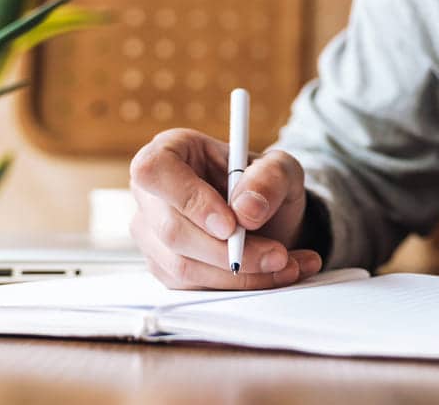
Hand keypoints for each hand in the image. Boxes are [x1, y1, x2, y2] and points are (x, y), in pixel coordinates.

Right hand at [129, 127, 321, 289]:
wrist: (265, 217)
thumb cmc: (262, 183)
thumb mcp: (281, 168)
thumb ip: (269, 179)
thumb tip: (247, 211)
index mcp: (170, 150)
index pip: (155, 171)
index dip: (190, 200)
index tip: (230, 224)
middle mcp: (152, 194)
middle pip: (172, 230)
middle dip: (228, 250)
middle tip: (277, 254)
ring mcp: (152, 234)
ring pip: (182, 266)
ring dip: (240, 275)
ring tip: (286, 264)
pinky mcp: (164, 268)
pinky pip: (194, 287)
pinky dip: (239, 286)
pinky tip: (273, 274)